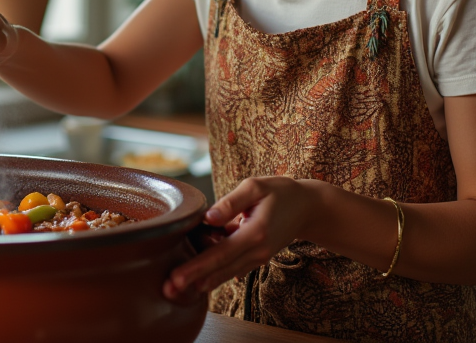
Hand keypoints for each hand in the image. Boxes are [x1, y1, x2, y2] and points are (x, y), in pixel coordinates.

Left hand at [163, 176, 317, 301]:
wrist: (307, 208)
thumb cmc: (280, 192)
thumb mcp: (256, 187)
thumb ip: (231, 202)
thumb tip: (208, 217)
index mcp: (256, 232)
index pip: (221, 253)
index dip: (197, 266)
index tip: (177, 276)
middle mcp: (257, 251)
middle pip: (220, 269)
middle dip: (193, 279)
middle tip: (168, 288)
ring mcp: (258, 257)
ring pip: (226, 272)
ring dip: (201, 280)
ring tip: (176, 287)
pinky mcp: (256, 257)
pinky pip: (232, 267)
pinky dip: (215, 272)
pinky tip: (196, 276)